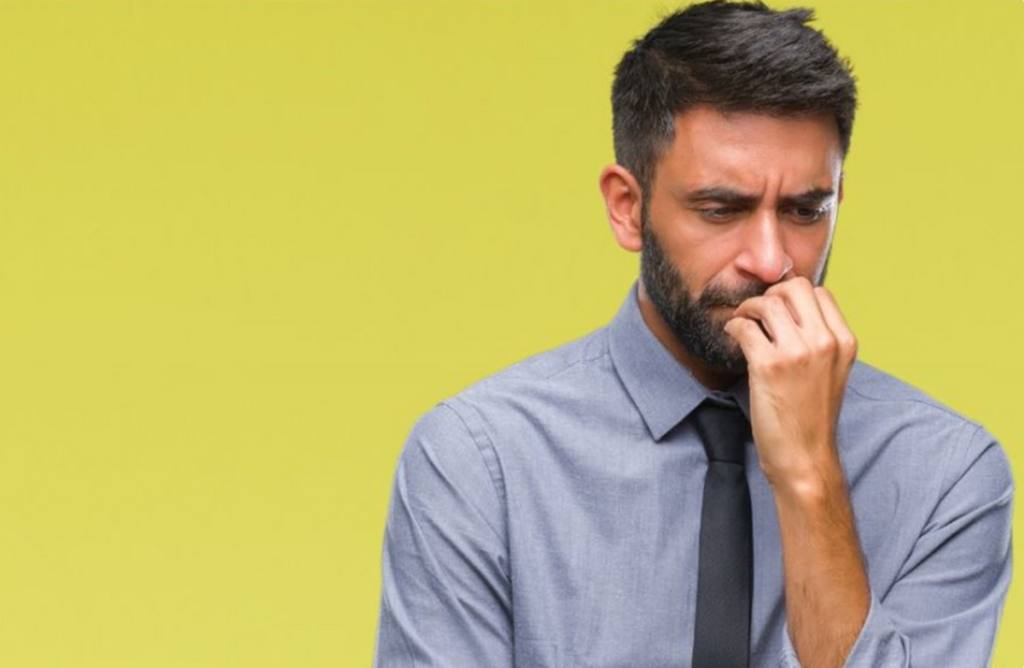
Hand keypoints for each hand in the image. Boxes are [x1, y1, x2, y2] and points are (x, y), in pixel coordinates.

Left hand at [724, 277, 857, 490]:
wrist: (804, 456)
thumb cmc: (812, 416)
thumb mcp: (832, 371)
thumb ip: (820, 340)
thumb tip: (790, 311)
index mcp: (844, 341)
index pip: (818, 292)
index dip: (792, 295)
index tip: (777, 308)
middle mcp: (825, 341)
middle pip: (794, 287)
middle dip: (770, 293)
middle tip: (756, 311)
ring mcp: (798, 352)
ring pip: (767, 302)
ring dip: (747, 308)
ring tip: (742, 323)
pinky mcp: (769, 365)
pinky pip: (744, 327)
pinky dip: (733, 327)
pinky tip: (733, 337)